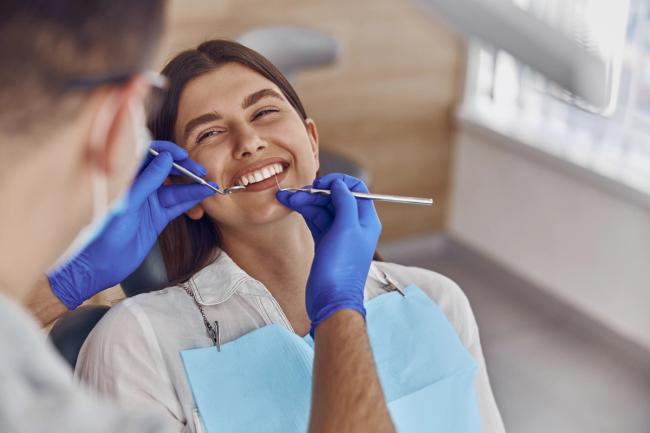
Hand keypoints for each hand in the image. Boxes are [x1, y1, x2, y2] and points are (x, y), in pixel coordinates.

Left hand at [48, 140, 216, 308]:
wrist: (100, 264)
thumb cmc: (103, 232)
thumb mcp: (126, 203)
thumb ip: (146, 180)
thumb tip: (165, 158)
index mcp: (125, 178)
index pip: (148, 155)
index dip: (166, 152)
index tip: (182, 154)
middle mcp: (138, 188)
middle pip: (165, 171)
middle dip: (184, 169)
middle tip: (201, 171)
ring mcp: (149, 203)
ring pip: (175, 189)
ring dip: (192, 187)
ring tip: (209, 185)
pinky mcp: (157, 219)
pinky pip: (176, 206)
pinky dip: (190, 201)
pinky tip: (203, 196)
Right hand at [277, 173, 380, 335]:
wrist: (331, 301)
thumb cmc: (341, 268)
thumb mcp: (347, 229)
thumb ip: (345, 203)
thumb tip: (339, 185)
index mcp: (366, 220)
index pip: (355, 189)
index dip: (338, 182)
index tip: (320, 183)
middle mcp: (354, 225)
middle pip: (335, 197)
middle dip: (315, 192)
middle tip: (296, 192)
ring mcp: (338, 234)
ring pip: (322, 208)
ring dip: (305, 201)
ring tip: (286, 197)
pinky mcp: (325, 243)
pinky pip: (315, 220)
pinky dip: (304, 212)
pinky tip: (291, 205)